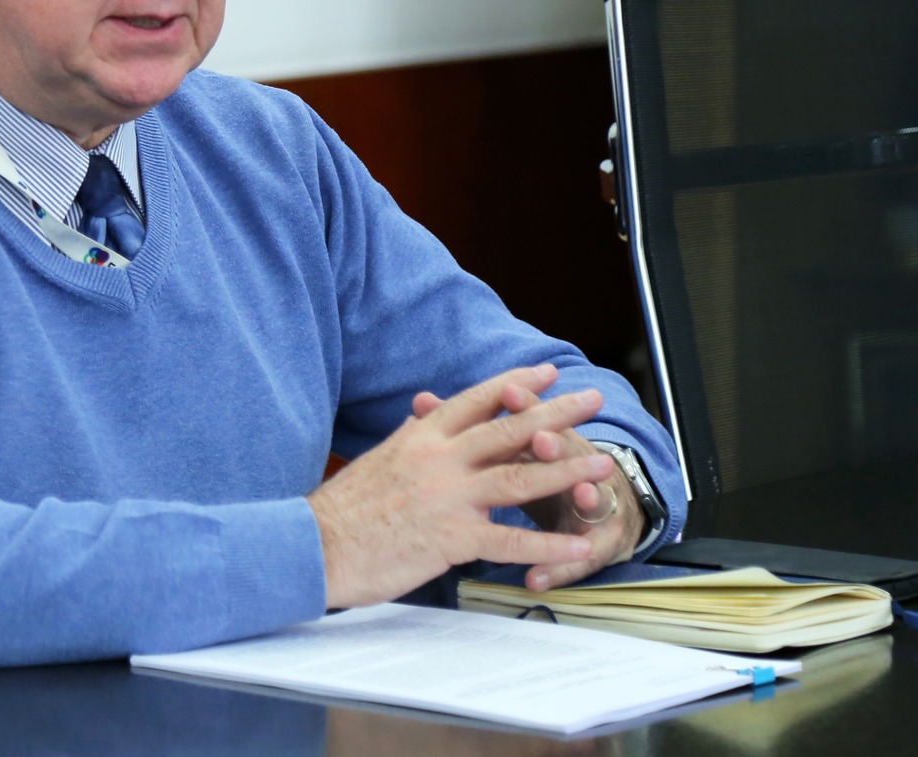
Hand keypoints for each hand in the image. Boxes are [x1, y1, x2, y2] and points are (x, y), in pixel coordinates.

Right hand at [306, 363, 616, 607]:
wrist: (315, 544)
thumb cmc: (343, 508)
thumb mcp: (380, 457)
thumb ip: (410, 436)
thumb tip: (423, 413)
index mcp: (421, 435)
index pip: (477, 399)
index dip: (515, 383)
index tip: (545, 371)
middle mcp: (439, 458)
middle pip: (509, 428)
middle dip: (557, 413)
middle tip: (592, 399)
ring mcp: (448, 497)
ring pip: (520, 477)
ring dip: (567, 470)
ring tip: (602, 465)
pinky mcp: (451, 538)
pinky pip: (511, 540)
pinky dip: (548, 546)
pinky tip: (575, 547)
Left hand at [475, 383, 646, 591]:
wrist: (598, 514)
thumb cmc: (538, 473)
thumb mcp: (508, 453)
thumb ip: (469, 427)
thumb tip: (422, 401)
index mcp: (548, 438)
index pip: (536, 416)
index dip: (526, 403)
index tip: (510, 391)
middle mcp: (575, 463)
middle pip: (568, 451)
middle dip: (555, 446)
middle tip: (542, 442)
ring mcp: (593, 502)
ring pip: (591, 497)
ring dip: (582, 495)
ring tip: (582, 495)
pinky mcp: (600, 541)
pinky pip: (586, 555)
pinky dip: (561, 565)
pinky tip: (538, 579)